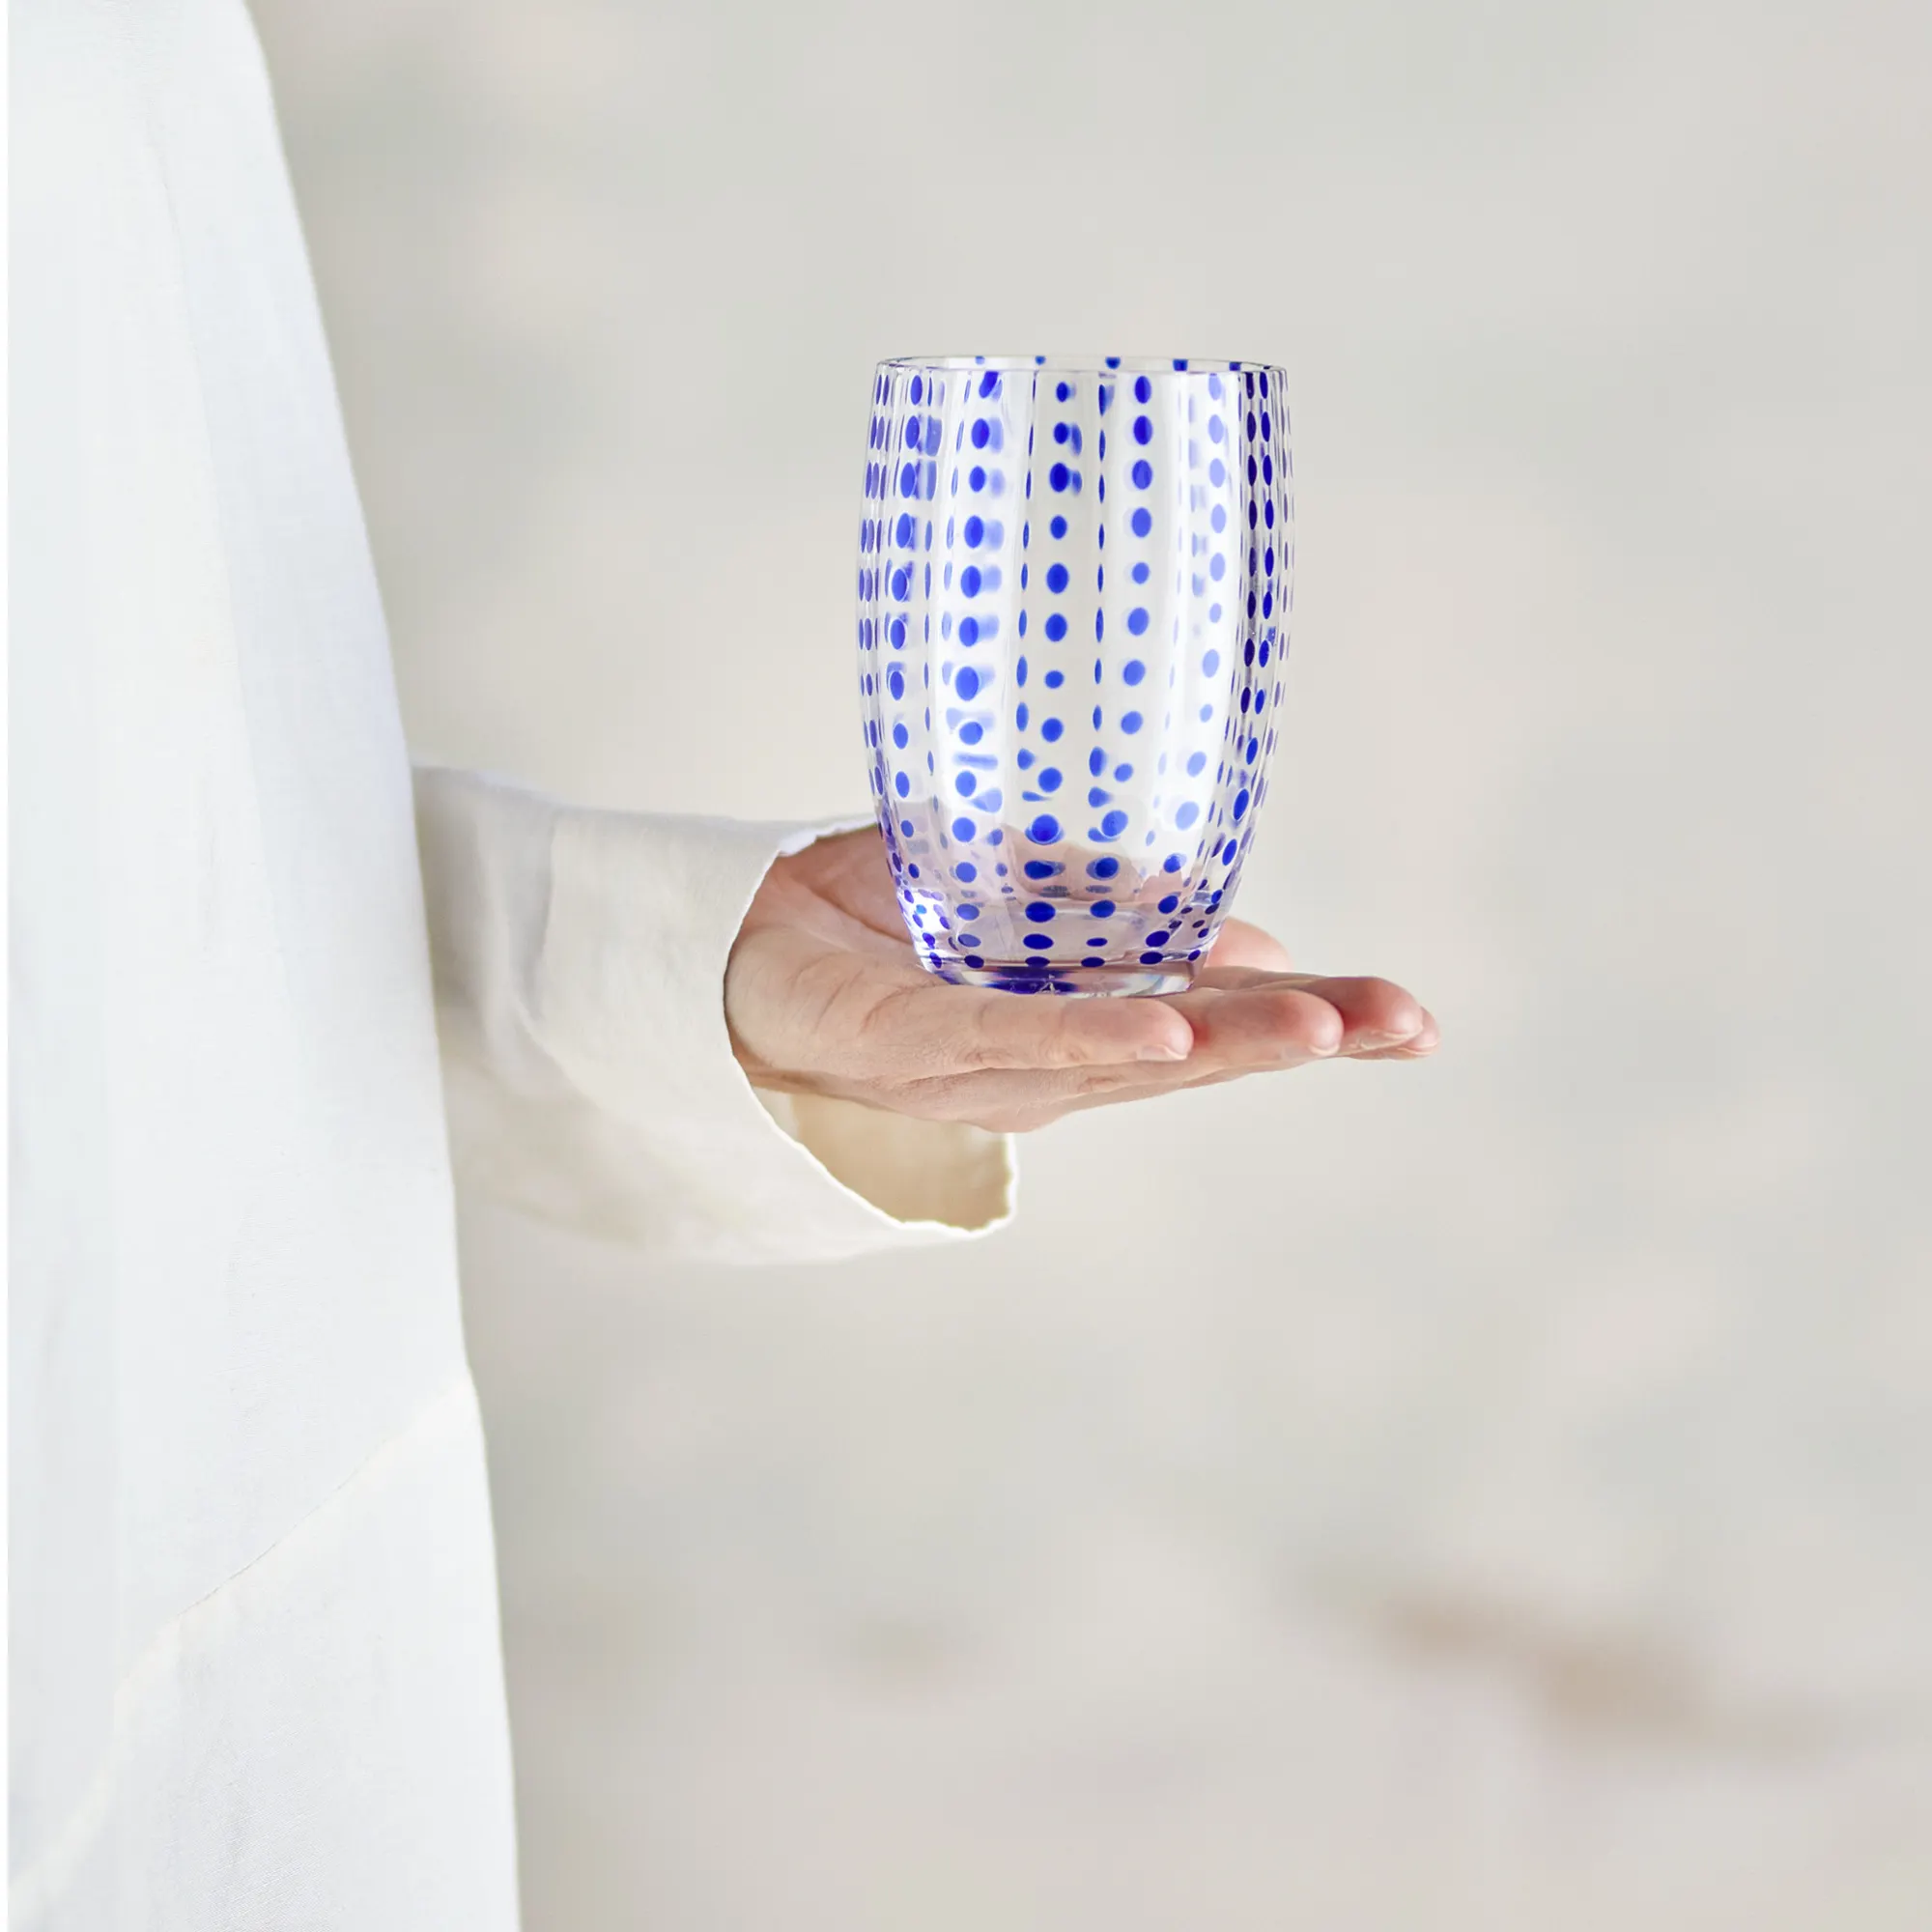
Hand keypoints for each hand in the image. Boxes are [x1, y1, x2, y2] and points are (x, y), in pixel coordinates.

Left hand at [725, 828, 1437, 1134]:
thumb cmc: (877, 928)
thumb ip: (1120, 919)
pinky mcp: (905, 1042)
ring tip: (1320, 1026)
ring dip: (1221, 1038)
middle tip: (1411, 1023)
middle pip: (1193, 1050)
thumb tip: (1246, 941)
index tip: (1412, 1018)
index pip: (1216, 1023)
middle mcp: (1047, 1062)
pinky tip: (1160, 1031)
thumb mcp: (1022, 904)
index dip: (1314, 1020)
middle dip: (1303, 1037)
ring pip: (1119, 1055)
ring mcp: (982, 1063)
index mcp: (1082, 1024)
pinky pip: (1005, 1039)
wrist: (731, 944)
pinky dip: (1086, 1035)